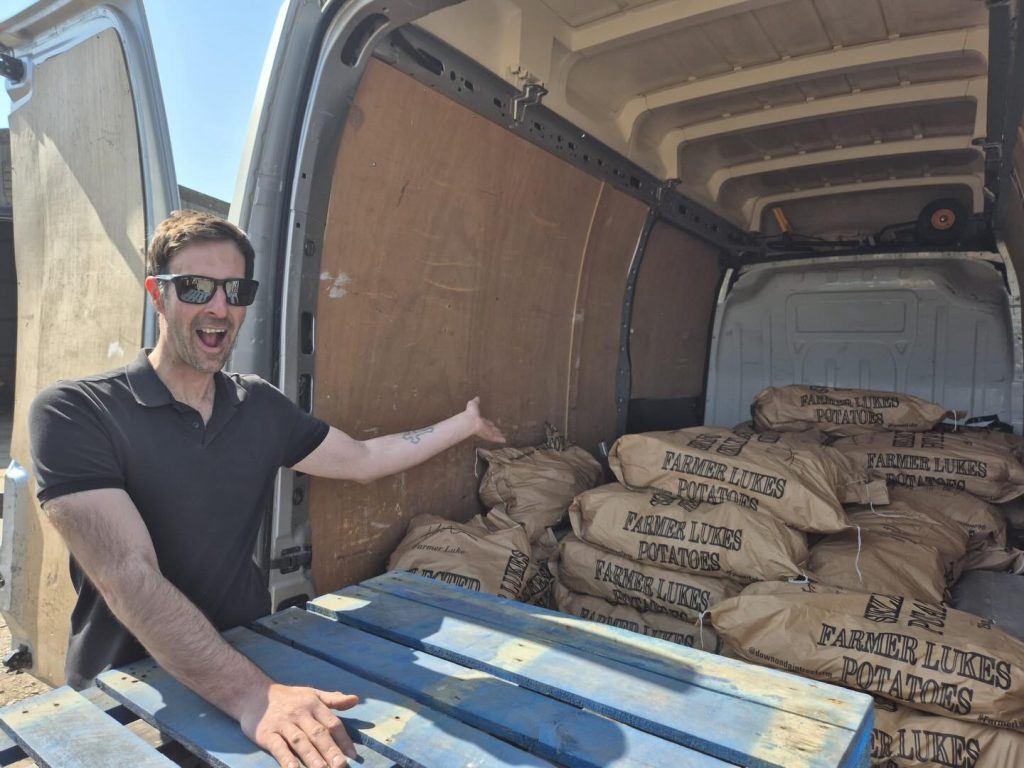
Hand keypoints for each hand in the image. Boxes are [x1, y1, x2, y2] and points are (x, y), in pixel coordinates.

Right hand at [239, 683, 359, 767]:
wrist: (254, 695)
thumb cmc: (289, 698)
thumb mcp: (312, 693)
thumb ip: (333, 699)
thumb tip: (355, 699)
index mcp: (313, 704)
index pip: (332, 723)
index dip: (343, 739)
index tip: (353, 756)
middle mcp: (300, 713)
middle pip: (318, 734)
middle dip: (331, 751)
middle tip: (341, 766)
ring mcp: (283, 724)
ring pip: (300, 742)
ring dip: (312, 758)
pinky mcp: (267, 733)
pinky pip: (278, 747)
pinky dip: (286, 759)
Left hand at [466, 396, 505, 442]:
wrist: (470, 421)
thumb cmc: (470, 413)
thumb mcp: (473, 404)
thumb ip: (475, 402)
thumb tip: (476, 397)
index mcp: (478, 420)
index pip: (485, 422)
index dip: (488, 423)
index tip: (492, 424)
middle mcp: (482, 427)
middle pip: (489, 429)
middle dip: (494, 430)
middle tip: (498, 431)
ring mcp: (485, 431)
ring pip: (493, 434)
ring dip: (498, 435)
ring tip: (503, 437)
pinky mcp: (488, 435)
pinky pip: (495, 437)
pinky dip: (499, 439)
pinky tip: (504, 440)